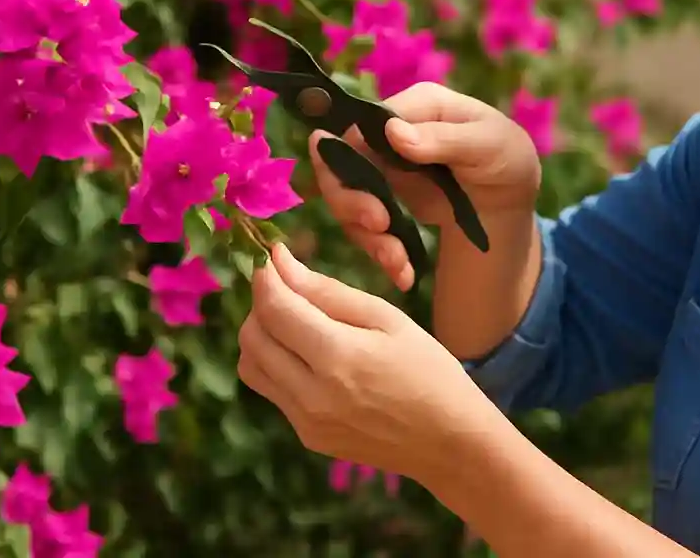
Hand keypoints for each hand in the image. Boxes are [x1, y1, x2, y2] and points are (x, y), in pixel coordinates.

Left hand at [237, 243, 505, 485]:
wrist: (449, 442)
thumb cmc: (429, 370)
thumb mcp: (387, 319)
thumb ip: (329, 292)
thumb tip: (280, 263)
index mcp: (337, 356)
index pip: (273, 308)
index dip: (264, 276)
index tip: (271, 257)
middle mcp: (311, 393)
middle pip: (252, 336)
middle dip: (262, 304)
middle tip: (290, 290)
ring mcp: (305, 421)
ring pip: (250, 365)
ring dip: (262, 336)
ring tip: (295, 322)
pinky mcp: (307, 437)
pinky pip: (271, 390)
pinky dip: (276, 364)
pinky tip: (309, 357)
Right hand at [308, 82, 539, 289]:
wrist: (509, 198)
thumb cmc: (506, 158)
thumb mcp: (489, 144)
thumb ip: (444, 138)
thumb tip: (392, 132)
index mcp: (416, 106)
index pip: (363, 123)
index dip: (353, 157)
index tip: (374, 201)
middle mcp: (389, 133)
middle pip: (339, 160)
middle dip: (350, 200)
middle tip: (378, 226)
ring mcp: (382, 167)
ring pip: (347, 198)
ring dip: (366, 234)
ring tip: (396, 261)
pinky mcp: (382, 199)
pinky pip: (365, 226)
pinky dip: (381, 252)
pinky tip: (403, 274)